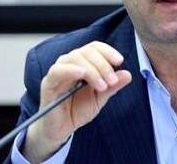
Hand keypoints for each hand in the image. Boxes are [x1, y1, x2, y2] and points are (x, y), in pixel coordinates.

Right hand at [23, 41, 131, 161]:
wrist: (62, 129)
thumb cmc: (78, 109)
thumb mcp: (100, 97)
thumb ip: (113, 86)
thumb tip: (128, 74)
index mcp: (83, 63)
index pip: (95, 48)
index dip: (108, 51)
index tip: (119, 61)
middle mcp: (70, 63)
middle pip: (87, 52)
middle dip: (103, 65)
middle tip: (112, 81)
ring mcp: (59, 71)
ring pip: (76, 58)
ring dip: (92, 70)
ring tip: (102, 85)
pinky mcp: (49, 83)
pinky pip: (58, 70)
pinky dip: (71, 69)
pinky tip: (82, 73)